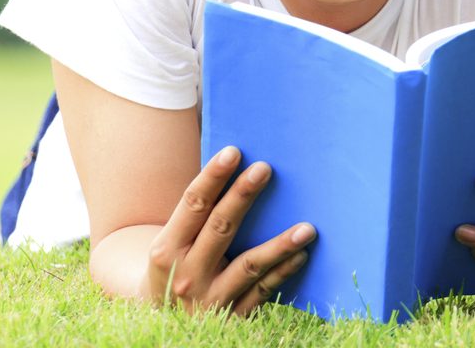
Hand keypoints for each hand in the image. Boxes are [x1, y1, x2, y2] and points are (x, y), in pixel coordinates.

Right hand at [145, 145, 315, 315]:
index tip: (233, 152)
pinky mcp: (232, 316)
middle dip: (242, 196)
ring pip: (249, 265)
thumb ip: (200, 215)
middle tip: (265, 168)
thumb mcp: (174, 244)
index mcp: (168, 249)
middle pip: (220, 227)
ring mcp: (210, 299)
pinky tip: (302, 254)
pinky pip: (263, 291)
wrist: (166, 323)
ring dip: (280, 245)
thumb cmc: (177, 267)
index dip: (212, 177)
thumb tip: (239, 170)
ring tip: (307, 228)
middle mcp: (186, 275)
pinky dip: (283, 272)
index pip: (192, 205)